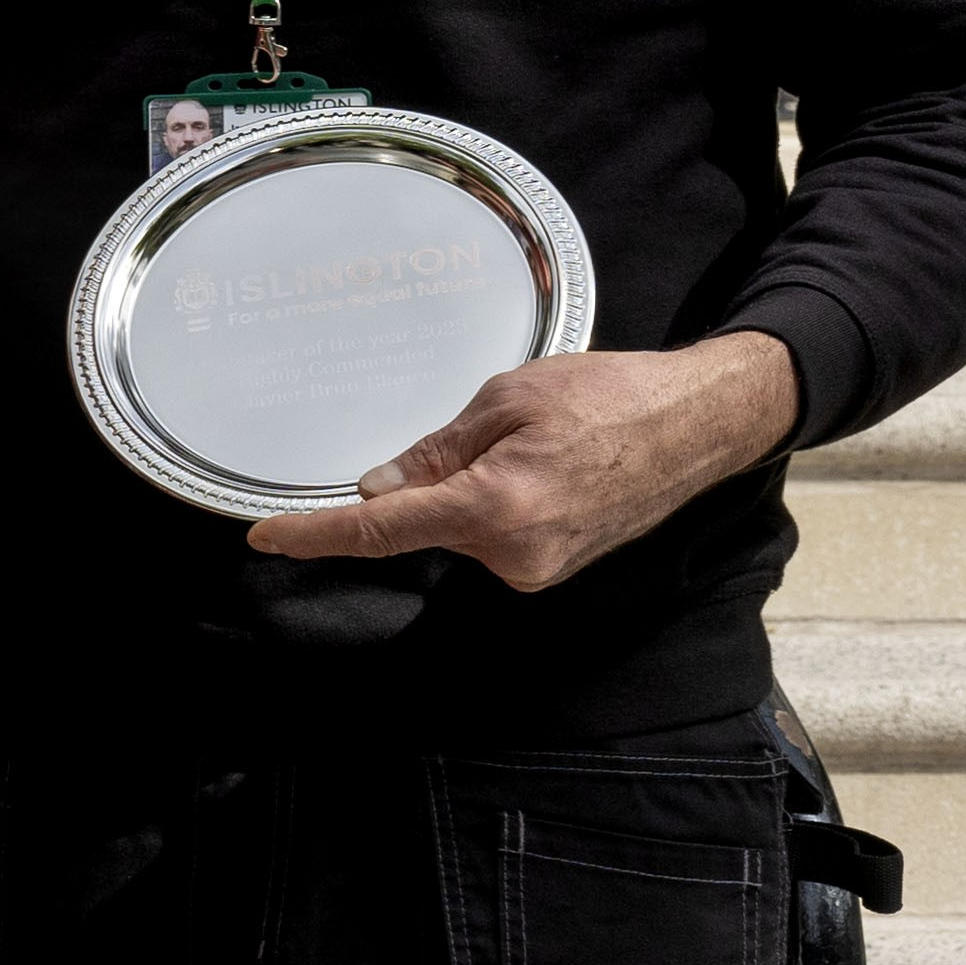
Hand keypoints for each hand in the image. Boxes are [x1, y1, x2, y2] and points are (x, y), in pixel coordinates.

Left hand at [245, 335, 798, 589]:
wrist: (698, 423)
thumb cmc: (608, 396)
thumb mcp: (506, 401)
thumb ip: (435, 453)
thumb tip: (378, 489)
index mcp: (494, 509)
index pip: (381, 530)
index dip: (316, 535)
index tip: (267, 538)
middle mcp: (514, 554)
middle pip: (423, 525)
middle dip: (426, 483)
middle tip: (490, 430)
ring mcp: (539, 568)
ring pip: (459, 529)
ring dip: (467, 490)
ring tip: (535, 443)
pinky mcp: (555, 567)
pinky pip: (494, 535)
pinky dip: (493, 503)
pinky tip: (542, 467)